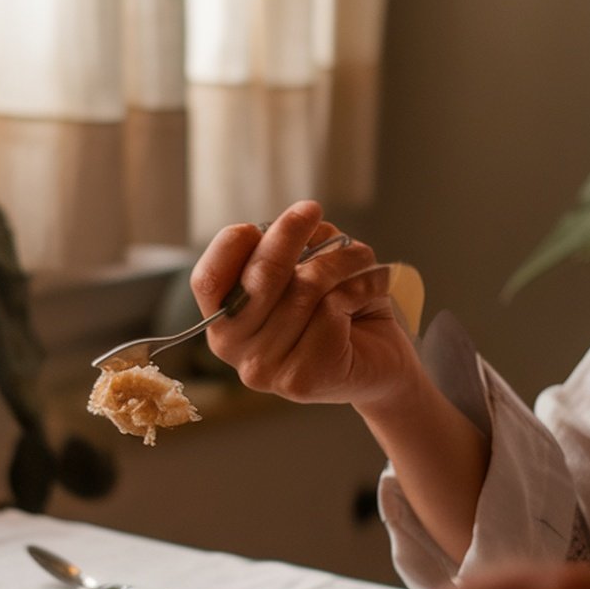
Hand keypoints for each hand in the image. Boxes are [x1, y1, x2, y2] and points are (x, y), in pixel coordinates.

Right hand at [189, 201, 416, 410]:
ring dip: (342, 259)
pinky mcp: (303, 378)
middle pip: (259, 276)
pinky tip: (374, 285)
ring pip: (304, 288)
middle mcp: (234, 350)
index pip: (208, 279)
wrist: (382, 367)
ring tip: (361, 256)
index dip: (232, 244)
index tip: (261, 224)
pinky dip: (362, 285)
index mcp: (224, 321)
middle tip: (311, 210)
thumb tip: (299, 228)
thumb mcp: (305, 272)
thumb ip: (292, 251)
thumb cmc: (339, 314)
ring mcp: (266, 369)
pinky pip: (332, 309)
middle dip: (288, 234)